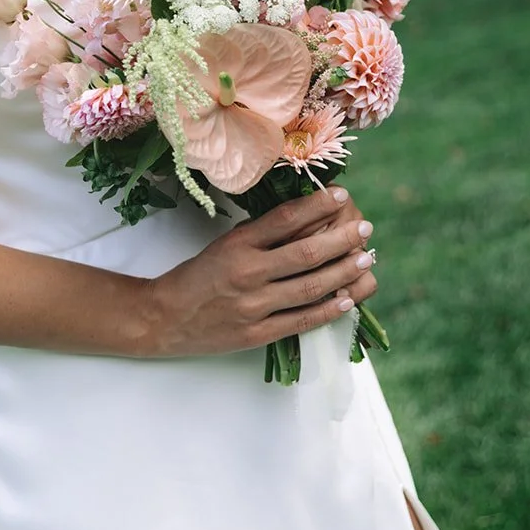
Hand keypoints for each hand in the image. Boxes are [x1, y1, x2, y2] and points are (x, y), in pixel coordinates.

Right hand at [140, 186, 376, 359]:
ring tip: (365, 259)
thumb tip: (309, 218)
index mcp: (237, 244)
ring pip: (311, 287)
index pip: (285, 219)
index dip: (317, 205)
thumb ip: (262, 235)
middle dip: (342, 239)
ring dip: (344, 272)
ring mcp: (254, 306)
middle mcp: (248, 272)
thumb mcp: (225, 244)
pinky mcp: (257, 334)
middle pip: (306, 253)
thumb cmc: (197, 277)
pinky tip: (349, 298)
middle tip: (364, 228)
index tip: (341, 195)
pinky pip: (301, 320)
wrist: (164, 318)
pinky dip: (328, 309)